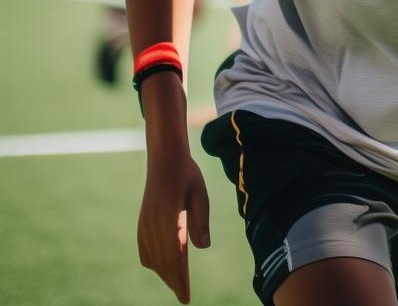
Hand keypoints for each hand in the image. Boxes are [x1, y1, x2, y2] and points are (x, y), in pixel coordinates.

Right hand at [138, 147, 210, 303]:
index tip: (186, 297)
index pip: (175, 257)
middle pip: (163, 262)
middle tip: (183, 295)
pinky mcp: (142, 223)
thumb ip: (200, 221)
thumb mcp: (199, 194)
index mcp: (170, 219)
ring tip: (176, 283)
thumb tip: (202, 247)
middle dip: (173, 281)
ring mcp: (145, 225)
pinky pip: (144, 249)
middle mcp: (154, 225)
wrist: (164, 160)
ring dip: (163, 272)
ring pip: (152, 258)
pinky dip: (152, 261)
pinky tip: (160, 266)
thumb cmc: (187, 175)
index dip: (180, 279)